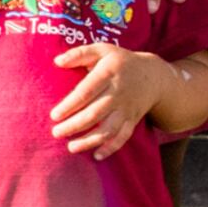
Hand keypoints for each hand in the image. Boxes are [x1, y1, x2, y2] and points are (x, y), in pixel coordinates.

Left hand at [51, 41, 176, 158]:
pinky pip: (123, 137)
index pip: (86, 92)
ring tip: (71, 147)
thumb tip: (57, 62)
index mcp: (109, 73)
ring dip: (90, 141)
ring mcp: (127, 109)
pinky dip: (111, 148)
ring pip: (109, 129)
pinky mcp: (132, 120)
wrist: (153, 76)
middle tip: (56, 133)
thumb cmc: (119, 61)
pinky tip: (97, 156)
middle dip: (74, 126)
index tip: (54, 115)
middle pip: (95, 113)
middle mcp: (118, 93)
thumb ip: (79, 53)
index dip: (70, 105)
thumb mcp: (102, 50)